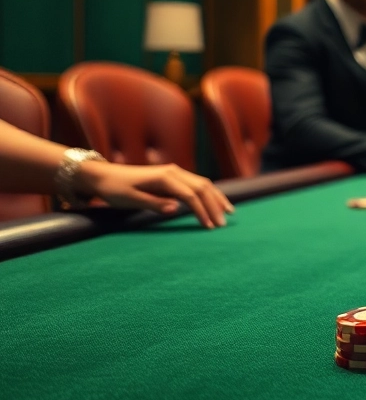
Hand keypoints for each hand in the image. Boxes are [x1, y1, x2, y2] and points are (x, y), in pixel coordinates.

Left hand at [76, 161, 233, 228]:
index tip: (208, 227)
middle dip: (215, 206)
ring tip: (229, 213)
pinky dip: (209, 193)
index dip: (201, 211)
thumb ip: (153, 203)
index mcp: (164, 177)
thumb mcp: (130, 199)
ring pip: (203, 184)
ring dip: (216, 198)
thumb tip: (176, 209)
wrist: (103, 175)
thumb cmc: (114, 189)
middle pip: (202, 187)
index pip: (190, 195)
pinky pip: (197, 184)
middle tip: (222, 225)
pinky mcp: (173, 176)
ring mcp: (174, 172)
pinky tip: (216, 201)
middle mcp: (173, 171)